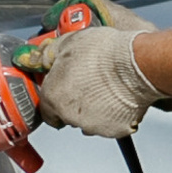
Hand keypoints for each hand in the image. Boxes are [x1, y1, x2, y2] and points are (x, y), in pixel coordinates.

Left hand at [36, 23, 162, 136]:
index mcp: (54, 96)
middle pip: (66, 114)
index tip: (63, 88)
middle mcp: (70, 115)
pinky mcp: (115, 130)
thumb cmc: (106, 53)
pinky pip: (110, 124)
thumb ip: (46, 55)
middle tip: (87, 83)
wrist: (139, 65)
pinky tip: (118, 97)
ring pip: (88, 121)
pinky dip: (113, 114)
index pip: (45, 108)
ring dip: (93, 109)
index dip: (55, 96)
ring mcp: (93, 125)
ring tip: (105, 88)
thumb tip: (32, 58)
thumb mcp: (68, 43)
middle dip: (74, 101)